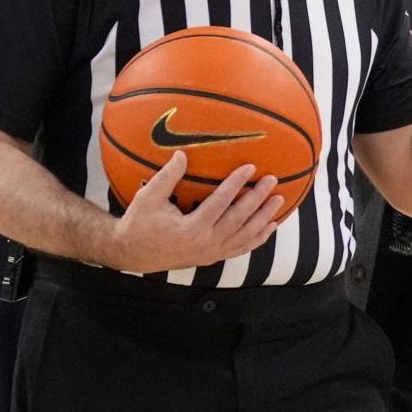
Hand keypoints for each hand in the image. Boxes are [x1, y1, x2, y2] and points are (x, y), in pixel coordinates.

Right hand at [105, 152, 286, 272]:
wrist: (133, 253)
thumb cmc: (139, 222)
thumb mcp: (148, 197)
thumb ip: (167, 176)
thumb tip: (182, 154)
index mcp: (191, 229)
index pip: (221, 203)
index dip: (237, 184)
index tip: (250, 167)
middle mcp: (206, 244)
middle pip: (239, 219)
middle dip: (258, 199)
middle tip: (272, 180)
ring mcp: (211, 253)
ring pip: (244, 236)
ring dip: (263, 218)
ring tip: (278, 200)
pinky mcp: (212, 258)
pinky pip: (240, 249)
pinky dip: (257, 239)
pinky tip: (270, 227)